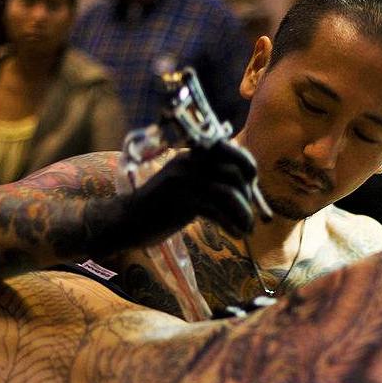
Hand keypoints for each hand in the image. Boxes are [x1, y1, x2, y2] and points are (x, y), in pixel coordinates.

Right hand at [84, 141, 257, 254]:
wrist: (128, 219)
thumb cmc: (161, 205)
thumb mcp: (186, 183)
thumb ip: (209, 178)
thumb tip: (246, 186)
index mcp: (192, 153)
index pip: (230, 148)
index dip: (247, 166)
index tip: (253, 185)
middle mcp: (190, 161)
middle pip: (234, 172)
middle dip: (248, 196)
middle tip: (249, 214)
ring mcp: (185, 180)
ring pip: (228, 193)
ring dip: (243, 213)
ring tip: (247, 229)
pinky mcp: (183, 200)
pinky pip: (218, 211)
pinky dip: (232, 224)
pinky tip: (236, 234)